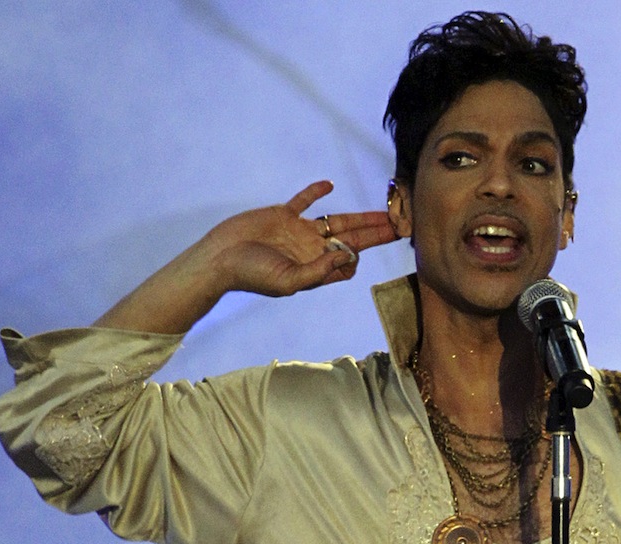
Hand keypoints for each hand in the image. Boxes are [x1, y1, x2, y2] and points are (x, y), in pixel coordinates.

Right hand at [204, 180, 397, 296]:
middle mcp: (311, 250)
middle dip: (376, 233)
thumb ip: (320, 271)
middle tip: (401, 224)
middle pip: (351, 239)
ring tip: (384, 211)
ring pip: (336, 221)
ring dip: (359, 216)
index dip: (362, 258)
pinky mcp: (283, 215)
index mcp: (315, 268)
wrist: (219, 259)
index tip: (376, 250)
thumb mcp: (289, 282)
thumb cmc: (252, 275)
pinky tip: (329, 185)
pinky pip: (303, 201)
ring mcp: (298, 232)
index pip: (347, 264)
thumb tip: (350, 257)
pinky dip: (314, 192)